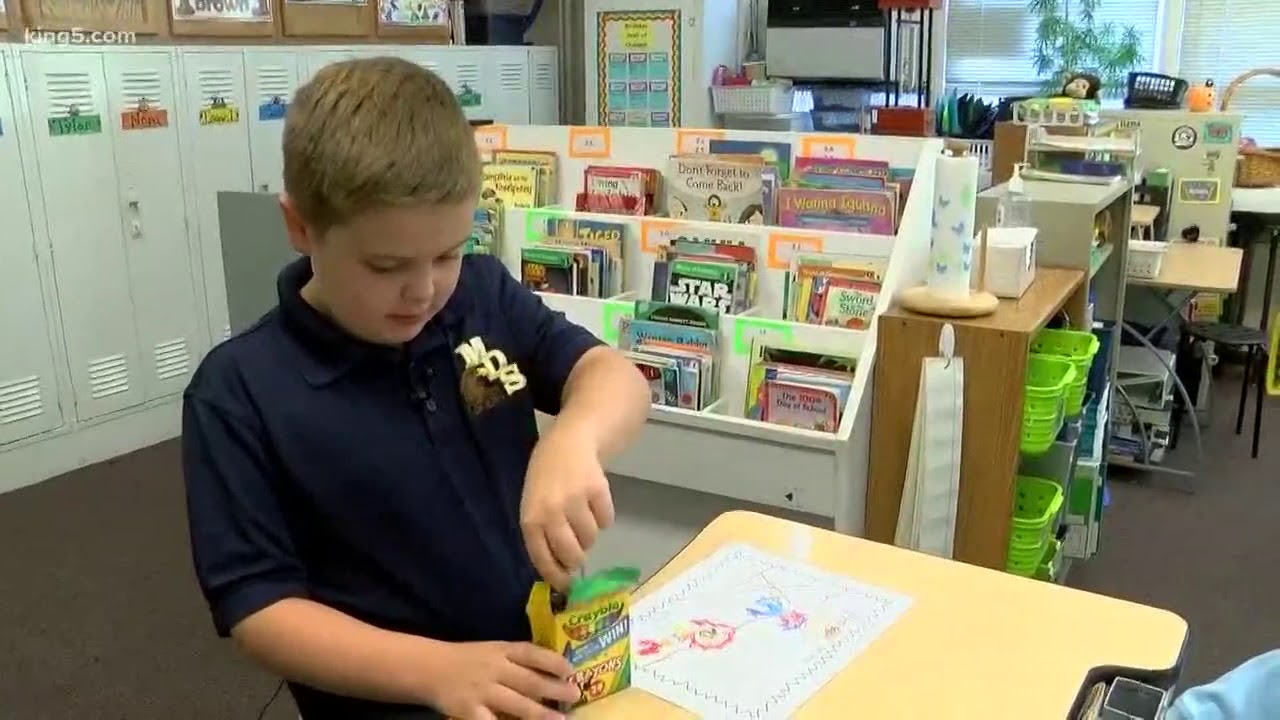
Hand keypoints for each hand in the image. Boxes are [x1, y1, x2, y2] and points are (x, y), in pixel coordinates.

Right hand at [430, 641, 578, 719]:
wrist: (429, 668)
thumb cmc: (466, 659)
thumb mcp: (491, 651)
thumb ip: (515, 659)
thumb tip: (550, 669)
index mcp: (501, 650)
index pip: (530, 653)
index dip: (552, 661)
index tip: (570, 670)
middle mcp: (494, 668)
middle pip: (529, 679)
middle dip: (554, 688)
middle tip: (574, 694)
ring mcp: (482, 691)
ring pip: (517, 704)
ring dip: (540, 713)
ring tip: (560, 719)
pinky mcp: (469, 711)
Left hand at [521, 423, 615, 589]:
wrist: (568, 442)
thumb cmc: (547, 478)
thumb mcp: (534, 505)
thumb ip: (542, 534)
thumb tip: (558, 569)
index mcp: (531, 518)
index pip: (542, 558)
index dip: (556, 576)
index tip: (566, 586)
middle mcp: (551, 512)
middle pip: (572, 554)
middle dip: (577, 558)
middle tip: (578, 551)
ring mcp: (575, 501)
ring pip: (591, 538)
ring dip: (590, 533)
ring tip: (582, 514)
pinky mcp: (597, 491)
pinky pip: (606, 520)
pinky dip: (603, 515)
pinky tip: (593, 501)